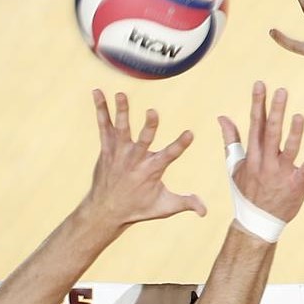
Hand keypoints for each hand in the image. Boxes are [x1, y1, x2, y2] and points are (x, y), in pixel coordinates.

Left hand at [80, 90, 205, 226]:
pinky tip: (97, 92)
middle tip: (152, 112)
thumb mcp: (165, 207)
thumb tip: (205, 211)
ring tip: (122, 94)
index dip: (181, 144)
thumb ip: (186, 203)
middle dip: (149, 126)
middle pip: (144, 140)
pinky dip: (101, 109)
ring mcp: (119, 152)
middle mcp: (135, 160)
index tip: (190, 133)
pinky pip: (103, 125)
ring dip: (122, 111)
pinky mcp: (107, 148)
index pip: (170, 155)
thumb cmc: (138, 208)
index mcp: (152, 171)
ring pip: (121, 128)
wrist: (106, 210)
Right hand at [218, 83, 303, 222]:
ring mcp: (281, 173)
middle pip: (271, 133)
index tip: (261, 85)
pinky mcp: (296, 184)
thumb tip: (222, 116)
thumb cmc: (247, 191)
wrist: (257, 221)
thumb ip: (231, 140)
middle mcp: (266, 162)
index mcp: (252, 155)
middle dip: (275, 111)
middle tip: (282, 91)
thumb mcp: (234, 166)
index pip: (255, 125)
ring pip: (289, 150)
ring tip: (298, 116)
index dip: (258, 104)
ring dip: (294, 133)